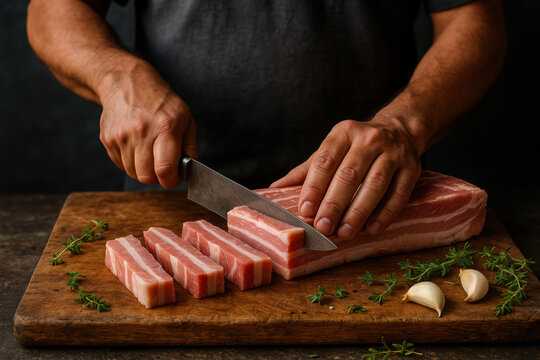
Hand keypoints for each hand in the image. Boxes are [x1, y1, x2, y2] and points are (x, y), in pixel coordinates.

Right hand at [98, 60, 196, 187]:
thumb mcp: (185, 117)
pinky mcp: (108, 138)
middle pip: (146, 177)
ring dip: (142, 168)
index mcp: (165, 127)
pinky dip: (130, 161)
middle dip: (156, 177)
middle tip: (162, 167)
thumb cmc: (160, 101)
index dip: (171, 181)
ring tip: (149, 150)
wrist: (126, 81)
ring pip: (132, 173)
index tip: (173, 177)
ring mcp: (121, 136)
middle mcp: (141, 132)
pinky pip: (121, 164)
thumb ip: (190, 146)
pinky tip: (136, 145)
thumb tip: (189, 169)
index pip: (165, 169)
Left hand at [271, 118, 421, 239]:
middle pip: (349, 174)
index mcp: (343, 133)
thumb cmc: (356, 147)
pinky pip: (398, 194)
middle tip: (322, 227)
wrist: (400, 130)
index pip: (325, 161)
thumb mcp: (331, 150)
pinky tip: (372, 229)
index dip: (314, 187)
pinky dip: (385, 214)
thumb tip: (273, 188)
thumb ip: (306, 171)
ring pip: (375, 185)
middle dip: (334, 204)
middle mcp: (369, 139)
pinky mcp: (412, 168)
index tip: (305, 210)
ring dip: (358, 212)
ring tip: (345, 233)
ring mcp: (394, 153)